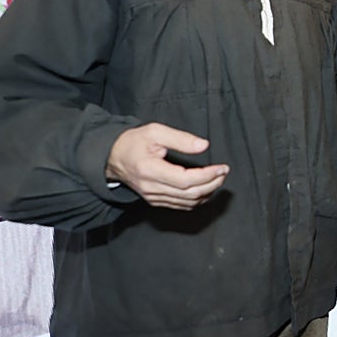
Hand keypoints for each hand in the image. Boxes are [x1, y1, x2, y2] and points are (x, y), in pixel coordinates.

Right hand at [105, 123, 228, 209]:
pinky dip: (197, 199)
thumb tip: (204, 146)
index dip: (207, 176)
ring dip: (207, 192)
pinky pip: (180, 205)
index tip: (222, 167)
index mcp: (150, 170)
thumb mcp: (155, 132)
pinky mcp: (155, 200)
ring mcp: (153, 197)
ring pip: (187, 202)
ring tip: (218, 179)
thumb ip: (180, 138)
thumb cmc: (133, 143)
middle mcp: (151, 188)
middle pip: (190, 194)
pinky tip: (206, 189)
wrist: (112, 158)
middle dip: (212, 184)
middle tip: (224, 172)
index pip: (185, 180)